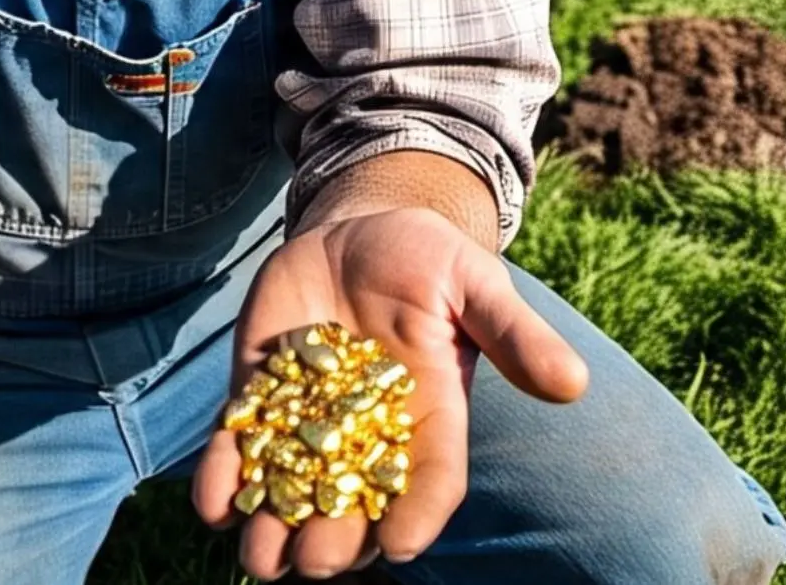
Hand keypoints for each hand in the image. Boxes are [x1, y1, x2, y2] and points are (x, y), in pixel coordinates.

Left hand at [192, 205, 587, 579]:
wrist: (359, 233)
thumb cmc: (430, 261)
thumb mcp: (477, 286)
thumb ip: (514, 335)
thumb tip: (573, 384)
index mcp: (431, 419)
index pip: (430, 482)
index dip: (417, 517)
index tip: (400, 545)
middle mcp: (369, 434)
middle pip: (355, 506)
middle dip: (334, 541)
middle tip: (316, 562)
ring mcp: (309, 420)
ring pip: (292, 493)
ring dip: (273, 531)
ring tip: (260, 556)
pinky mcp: (261, 398)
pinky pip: (239, 448)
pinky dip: (223, 479)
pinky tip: (212, 504)